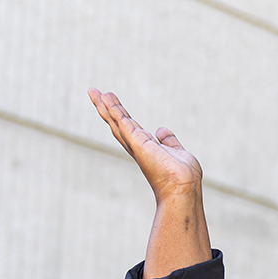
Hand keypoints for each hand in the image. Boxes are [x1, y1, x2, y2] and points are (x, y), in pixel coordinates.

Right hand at [88, 88, 202, 200]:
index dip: (120, 116)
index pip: (129, 128)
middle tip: (94, 92)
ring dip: (106, 106)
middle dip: (106, 108)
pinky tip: (105, 98)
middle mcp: (137, 147)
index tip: (111, 103)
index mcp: (146, 149)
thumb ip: (169, 142)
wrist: (183, 187)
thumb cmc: (182, 177)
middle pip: (117, 124)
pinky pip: (123, 121)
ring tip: (95, 91)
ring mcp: (135, 144)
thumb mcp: (177, 153)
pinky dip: (114, 109)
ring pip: (116, 121)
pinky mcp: (137, 141)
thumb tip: (161, 131)